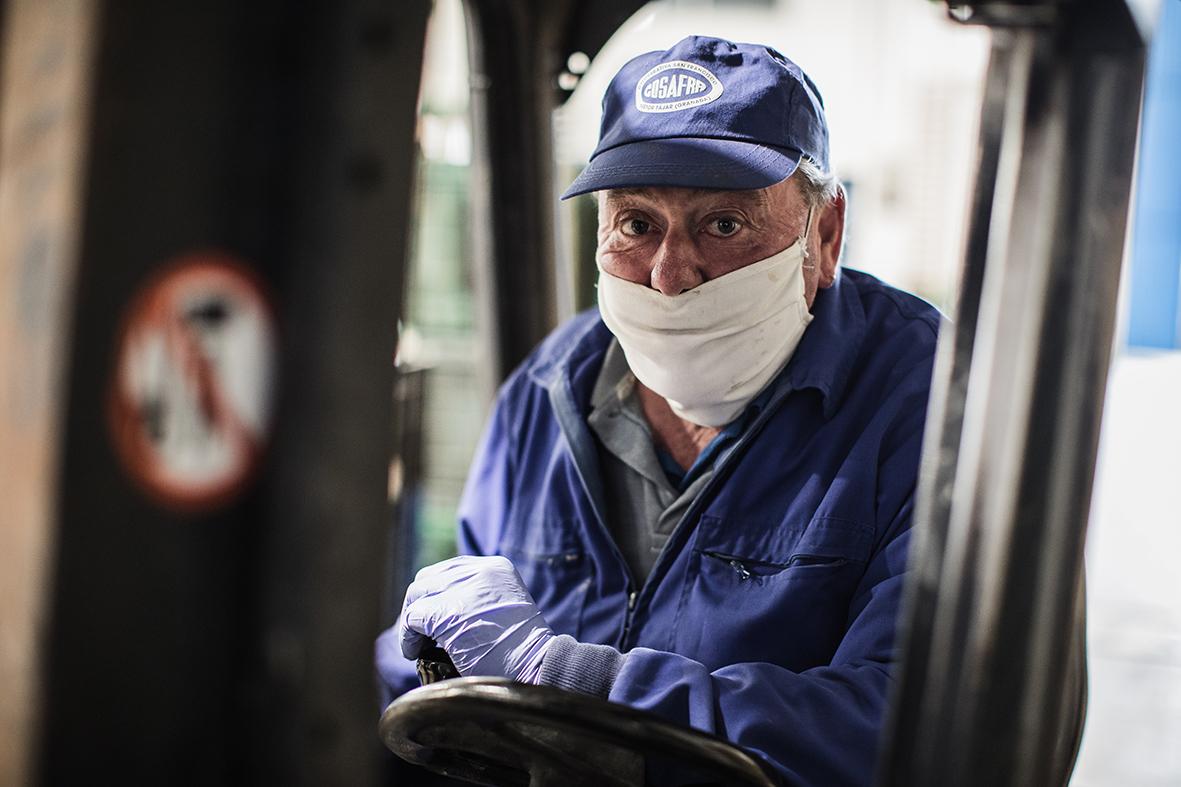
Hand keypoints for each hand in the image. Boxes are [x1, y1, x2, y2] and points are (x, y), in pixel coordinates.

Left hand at [398, 555, 553, 683]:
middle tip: (421, 631)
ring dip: (411, 621)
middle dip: (419, 604)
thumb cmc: (523, 650)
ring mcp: (463, 590)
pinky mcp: (447, 614)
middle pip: (428, 578)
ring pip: (416, 595)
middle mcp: (479, 571)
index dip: (436, 592)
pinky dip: (407, 637)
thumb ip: (479, 597)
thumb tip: (441, 607)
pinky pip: (412, 619)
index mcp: (495, 567)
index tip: (432, 615)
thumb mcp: (506, 607)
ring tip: (417, 644)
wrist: (538, 667)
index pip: (450, 569)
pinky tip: (414, 652)